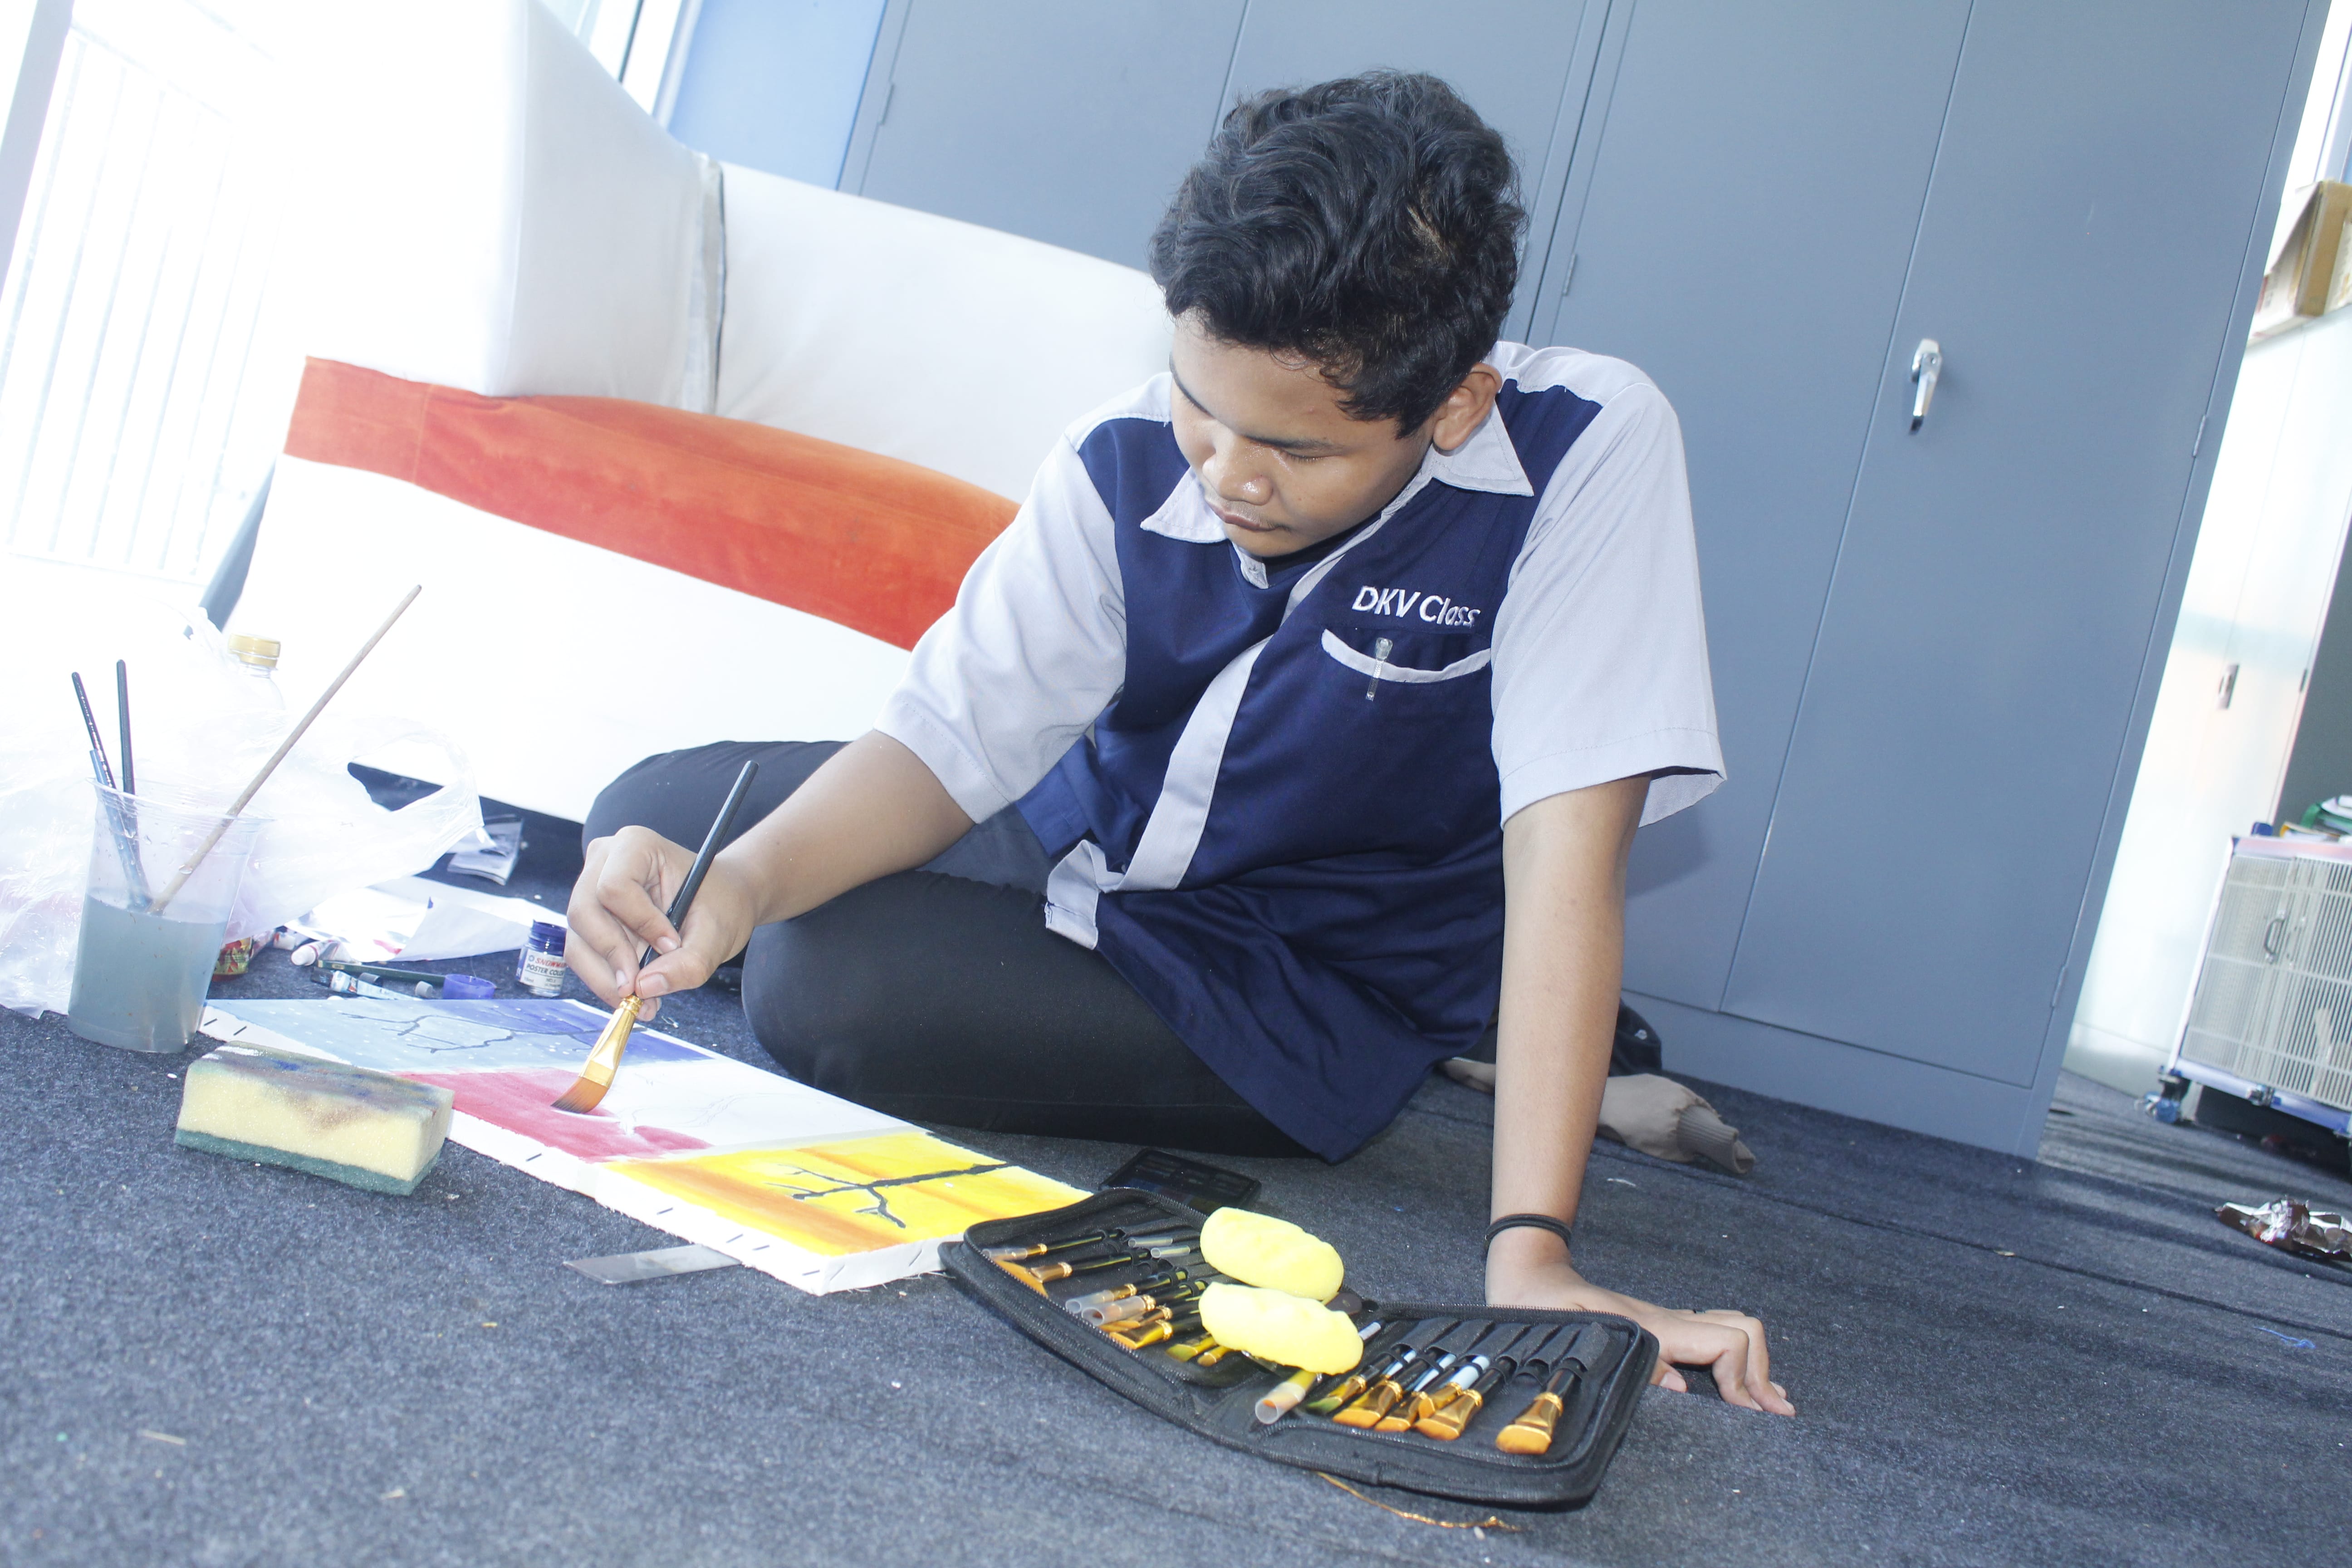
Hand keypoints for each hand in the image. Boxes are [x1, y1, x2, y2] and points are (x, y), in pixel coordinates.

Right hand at [566, 826, 759, 1016]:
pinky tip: (636, 992)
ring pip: (578, 939)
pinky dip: (605, 978)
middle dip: (613, 958)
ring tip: (644, 1002)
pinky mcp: (589, 915)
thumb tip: (644, 988)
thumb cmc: (720, 904)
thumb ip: (688, 964)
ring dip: (607, 977)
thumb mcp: (717, 935)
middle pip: (585, 913)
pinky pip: (583, 952)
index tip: (671, 946)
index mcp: (636, 845)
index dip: (639, 923)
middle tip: (642, 993)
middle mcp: (604, 860)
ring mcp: (590, 886)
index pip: (615, 887)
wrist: (720, 901)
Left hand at [1486, 1234, 1793, 1415]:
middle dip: (1761, 1372)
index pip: (1728, 1342)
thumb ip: (1632, 1362)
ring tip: (1769, 1402)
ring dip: (1752, 1365)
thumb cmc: (1549, 1310)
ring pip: (1729, 1330)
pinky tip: (1735, 1383)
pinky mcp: (1657, 1328)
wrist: (1528, 1278)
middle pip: (1742, 1331)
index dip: (1744, 1379)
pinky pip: (1708, 1336)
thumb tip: (1682, 1387)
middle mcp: (1669, 1322)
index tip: (1747, 1413)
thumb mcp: (1583, 1339)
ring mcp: (1665, 1322)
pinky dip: (1732, 1360)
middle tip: (1775, 1413)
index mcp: (1658, 1327)